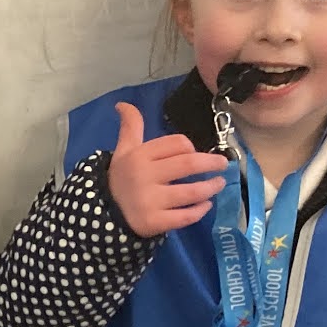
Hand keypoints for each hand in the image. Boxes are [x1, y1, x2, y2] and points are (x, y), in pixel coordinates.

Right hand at [103, 100, 227, 238]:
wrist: (103, 213)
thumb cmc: (121, 178)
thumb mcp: (123, 151)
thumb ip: (131, 126)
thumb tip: (122, 104)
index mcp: (140, 156)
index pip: (178, 144)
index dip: (191, 147)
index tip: (194, 153)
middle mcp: (144, 176)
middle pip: (189, 164)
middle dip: (211, 163)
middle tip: (222, 164)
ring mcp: (149, 201)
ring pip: (191, 192)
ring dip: (210, 187)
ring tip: (218, 185)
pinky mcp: (154, 222)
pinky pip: (185, 216)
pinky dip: (200, 211)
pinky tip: (205, 206)